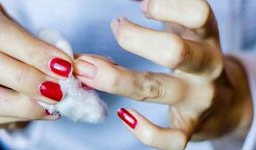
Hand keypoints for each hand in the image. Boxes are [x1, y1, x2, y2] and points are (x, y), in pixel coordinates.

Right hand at [0, 0, 72, 130]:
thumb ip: (54, 52)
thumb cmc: (20, 43)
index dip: (30, 50)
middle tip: (57, 90)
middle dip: (24, 78)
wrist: (1, 62)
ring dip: (20, 104)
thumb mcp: (34, 37)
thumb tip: (82, 70)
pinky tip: (38, 112)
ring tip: (51, 106)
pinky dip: (16, 117)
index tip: (63, 66)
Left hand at [74, 0, 251, 148]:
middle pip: (174, 51)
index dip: (167, 6)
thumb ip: (164, 13)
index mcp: (205, 36)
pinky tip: (124, 115)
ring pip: (158, 89)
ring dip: (117, 79)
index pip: (197, 13)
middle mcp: (206, 66)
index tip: (141, 8)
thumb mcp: (186, 31)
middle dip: (134, 39)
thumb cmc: (195, 59)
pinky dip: (145, 131)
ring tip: (87, 70)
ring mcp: (199, 99)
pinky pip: (171, 139)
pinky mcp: (191, 127)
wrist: (227, 103)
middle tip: (113, 28)